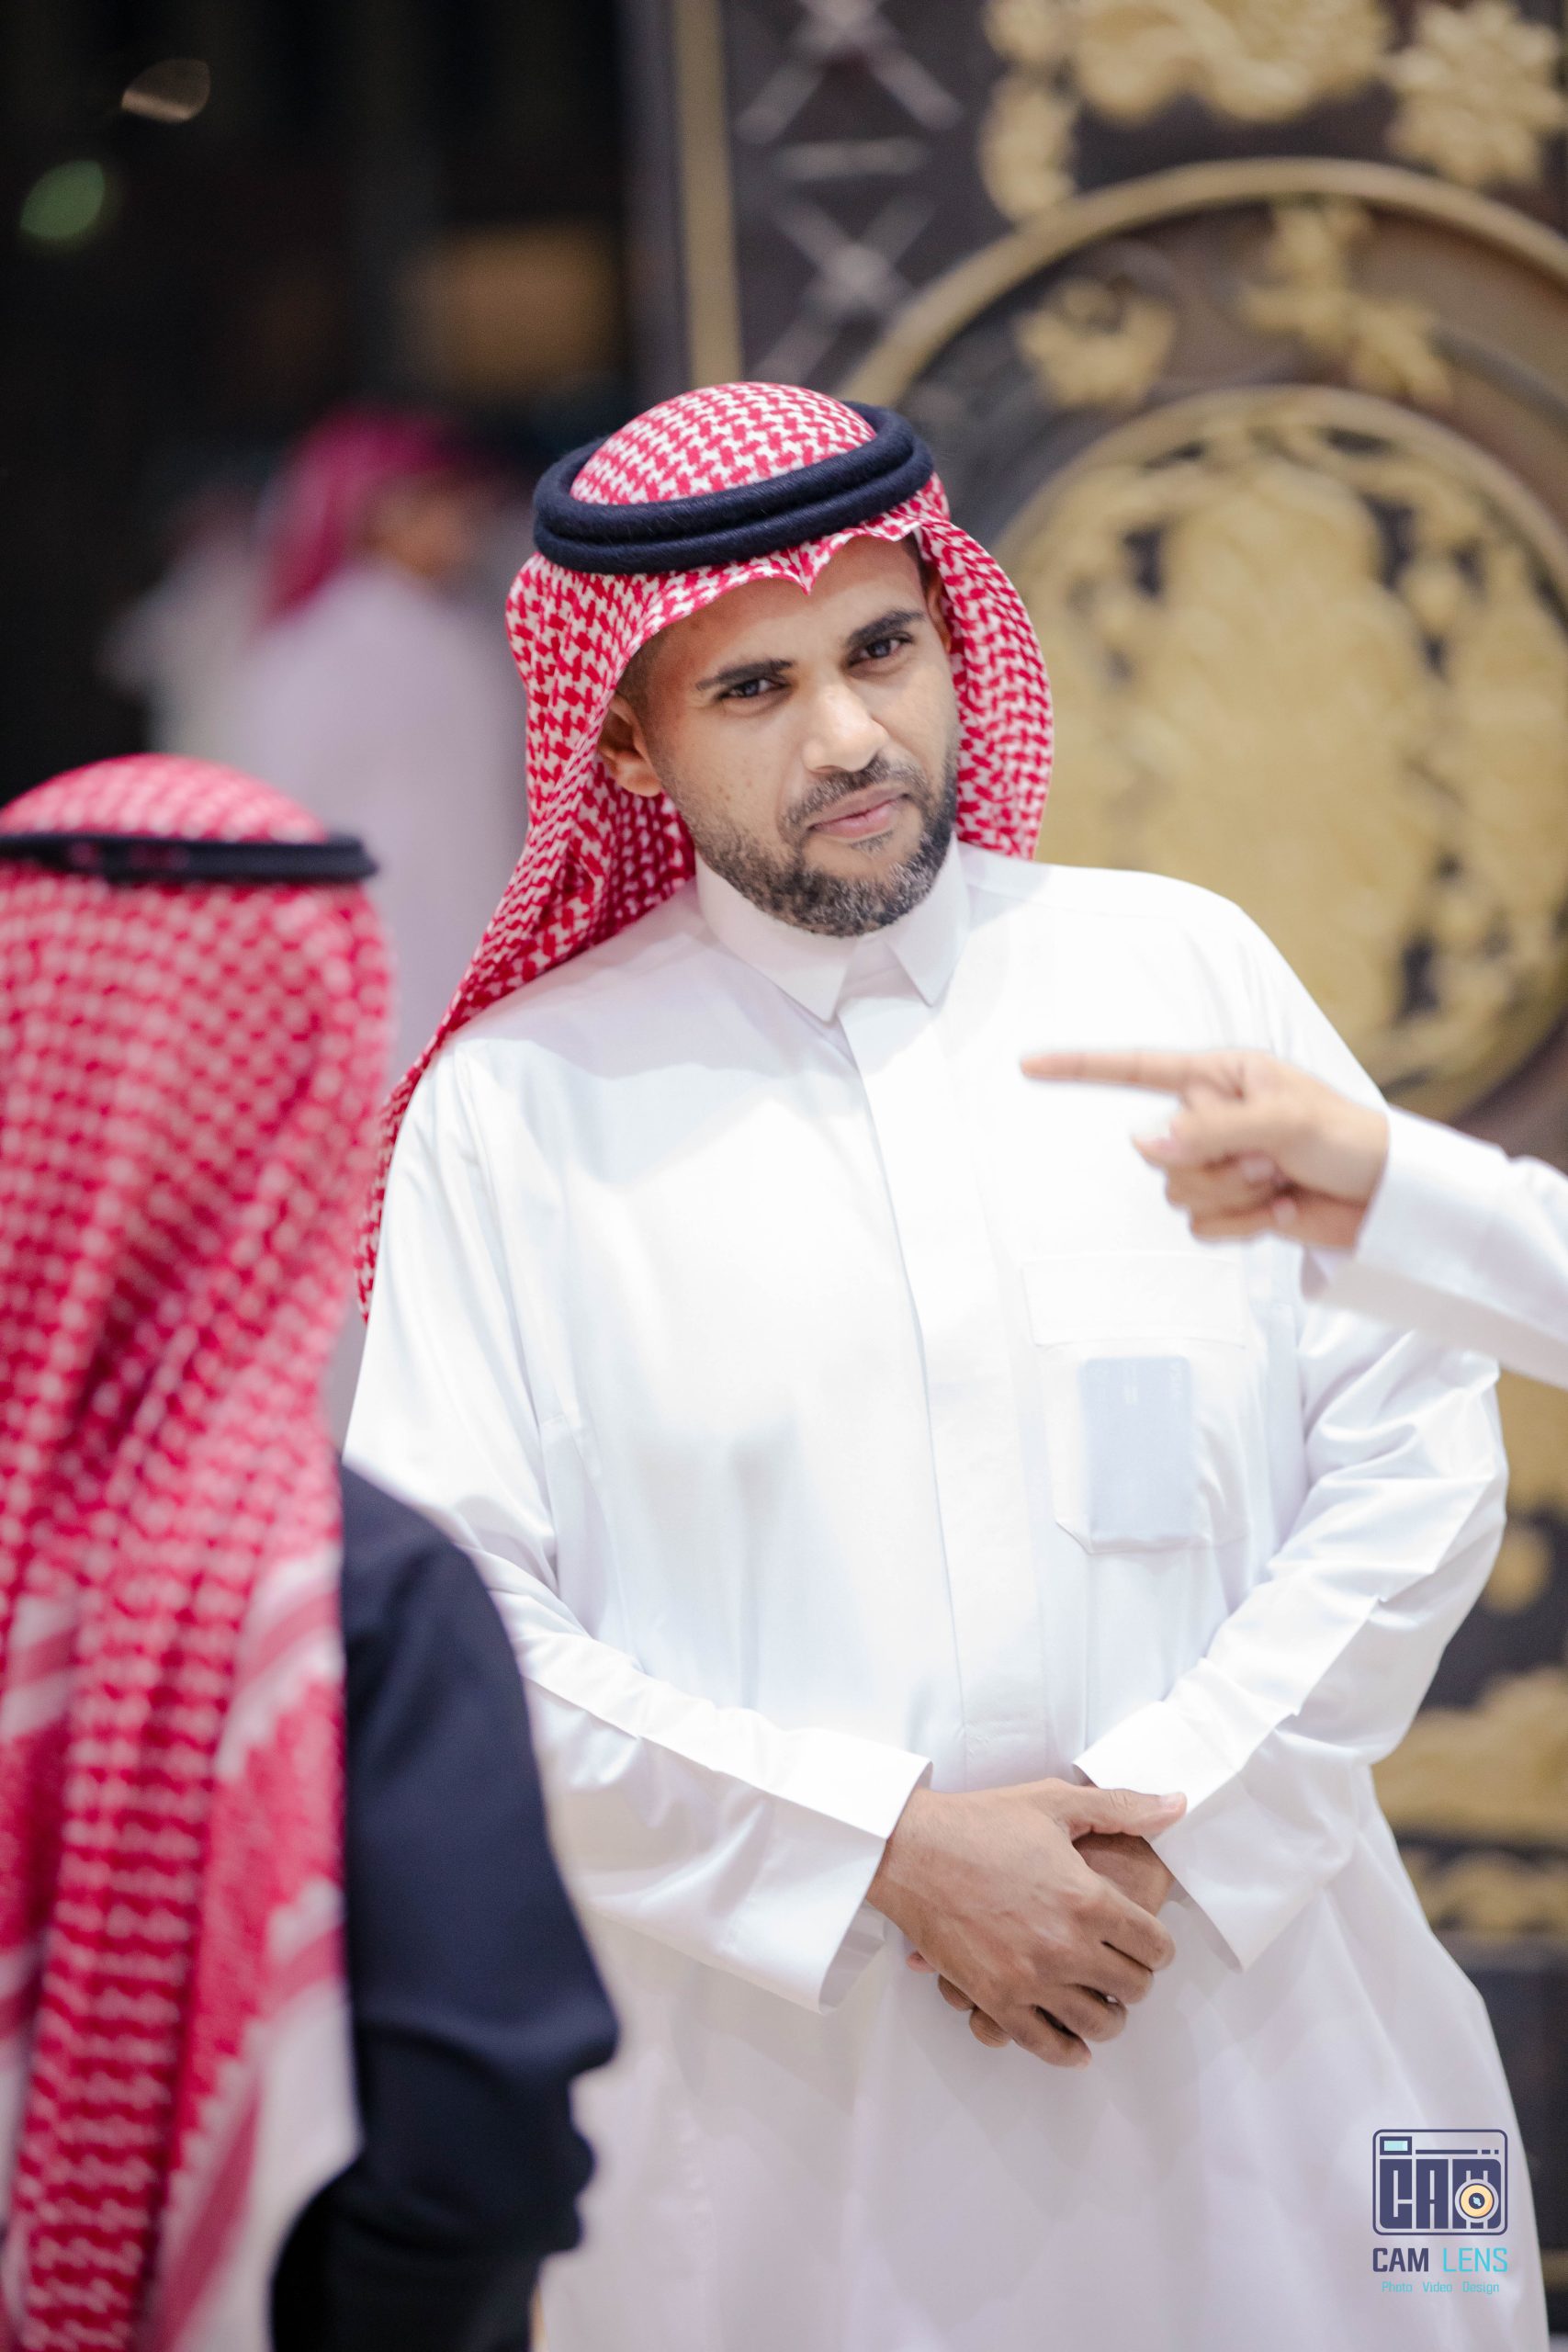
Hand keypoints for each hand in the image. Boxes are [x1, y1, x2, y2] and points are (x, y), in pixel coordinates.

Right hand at [868, 1778, 1184, 2066]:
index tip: (1148, 1942)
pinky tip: (1074, 2042)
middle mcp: (1065, 1947)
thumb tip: (1177, 1805)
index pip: (1154, 1946)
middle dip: (1135, 1978)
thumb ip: (1123, 1807)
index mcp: (1087, 1899)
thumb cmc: (980, 1822)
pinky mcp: (995, 2000)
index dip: (1158, 1946)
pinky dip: (1068, 2051)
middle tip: (1122, 1966)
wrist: (910, 1849)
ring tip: (1101, 2000)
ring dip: (1108, 2015)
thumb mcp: (1055, 1803)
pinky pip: (1046, 2044)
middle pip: (1133, 1988)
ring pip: (1098, 2024)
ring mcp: (1030, 1980)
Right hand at [1020, 1047, 1388, 1248]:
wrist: (1388, 1198)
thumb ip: (1211, 1130)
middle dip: (1215, 1163)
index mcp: (1220, 1078)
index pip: (1137, 1070)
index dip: (1081, 1069)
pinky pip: (1203, 1228)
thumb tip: (1145, 1143)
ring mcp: (1219, 1166)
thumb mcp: (1282, 1120)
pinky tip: (1282, 1209)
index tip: (1029, 1066)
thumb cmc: (1349, 1139)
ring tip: (1280, 1182)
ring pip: (1179, 1195)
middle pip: (1161, 1152)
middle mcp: (1210, 1120)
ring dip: (1235, 1197)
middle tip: (1271, 1158)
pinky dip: (1245, 1225)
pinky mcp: (1233, 1209)